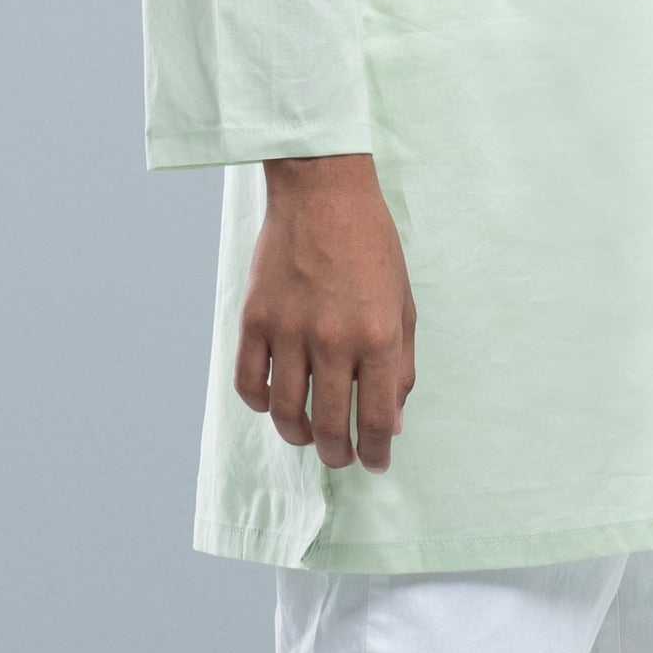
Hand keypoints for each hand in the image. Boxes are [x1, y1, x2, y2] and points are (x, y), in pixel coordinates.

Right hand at [235, 154, 416, 472]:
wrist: (323, 189)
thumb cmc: (371, 244)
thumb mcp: (403, 302)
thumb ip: (401, 364)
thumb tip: (391, 421)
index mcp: (377, 336)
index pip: (377, 420)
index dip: (377, 453)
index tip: (376, 463)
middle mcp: (333, 339)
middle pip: (332, 427)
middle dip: (339, 455)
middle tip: (341, 457)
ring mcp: (289, 329)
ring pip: (286, 414)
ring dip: (300, 437)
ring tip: (310, 434)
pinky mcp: (255, 318)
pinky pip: (249, 383)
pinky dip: (261, 404)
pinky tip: (275, 401)